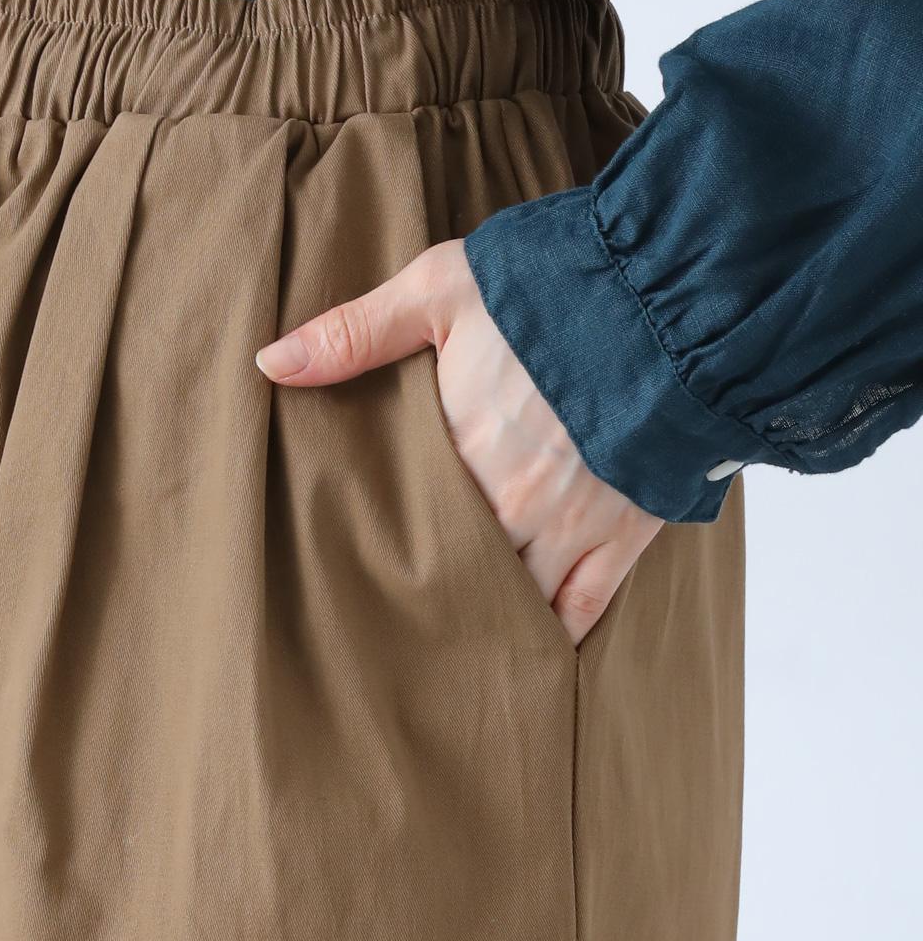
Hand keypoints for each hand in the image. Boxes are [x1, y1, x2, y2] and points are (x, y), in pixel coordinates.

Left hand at [254, 238, 663, 647]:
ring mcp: (572, 527)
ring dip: (482, 618)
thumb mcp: (440, 288)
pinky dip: (556, 633)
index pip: (403, 525)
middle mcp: (512, 505)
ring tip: (447, 645)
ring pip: (514, 600)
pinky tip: (530, 652)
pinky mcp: (626, 534)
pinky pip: (587, 606)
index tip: (347, 573)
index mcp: (461, 453)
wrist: (670, 297)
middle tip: (392, 622)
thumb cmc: (553, 288)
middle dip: (427, 593)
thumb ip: (355, 333)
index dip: (376, 551)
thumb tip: (270, 363)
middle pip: (456, 572)